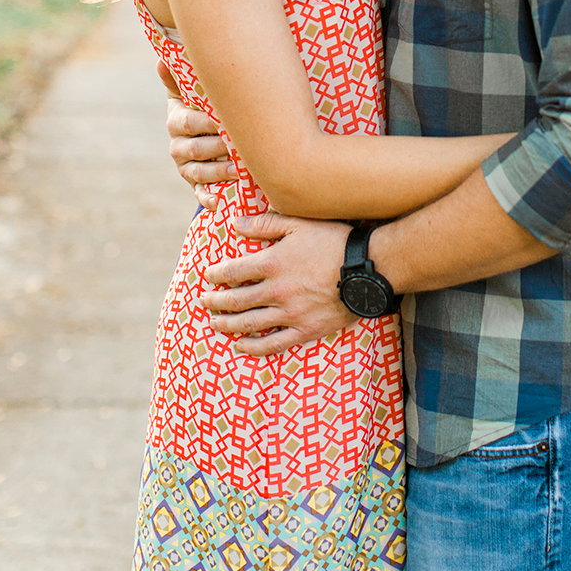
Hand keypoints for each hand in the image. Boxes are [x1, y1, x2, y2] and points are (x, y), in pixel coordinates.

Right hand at [159, 59, 235, 211]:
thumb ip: (178, 77)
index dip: (205, 123)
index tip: (224, 121)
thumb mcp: (188, 90)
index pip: (188, 123)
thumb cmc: (201, 105)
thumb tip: (161, 60)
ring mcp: (186, 167)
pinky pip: (199, 194)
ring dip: (219, 172)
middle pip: (195, 149)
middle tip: (239, 146)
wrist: (203, 130)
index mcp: (176, 122)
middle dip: (217, 148)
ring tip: (239, 170)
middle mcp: (178, 146)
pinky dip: (208, 199)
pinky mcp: (196, 184)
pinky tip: (219, 203)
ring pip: (200, 172)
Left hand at [198, 212, 354, 356]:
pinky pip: (273, 343)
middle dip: (216, 302)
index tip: (208, 276)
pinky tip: (242, 346)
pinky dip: (254, 347)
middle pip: (236, 300)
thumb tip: (236, 224)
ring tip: (214, 324)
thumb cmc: (334, 241)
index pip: (233, 271)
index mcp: (272, 263)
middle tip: (203, 302)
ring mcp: (290, 313)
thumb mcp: (299, 223)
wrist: (367, 269)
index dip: (216, 275)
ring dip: (228, 325)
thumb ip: (266, 224)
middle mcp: (276, 291)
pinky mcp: (305, 330)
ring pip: (249, 323)